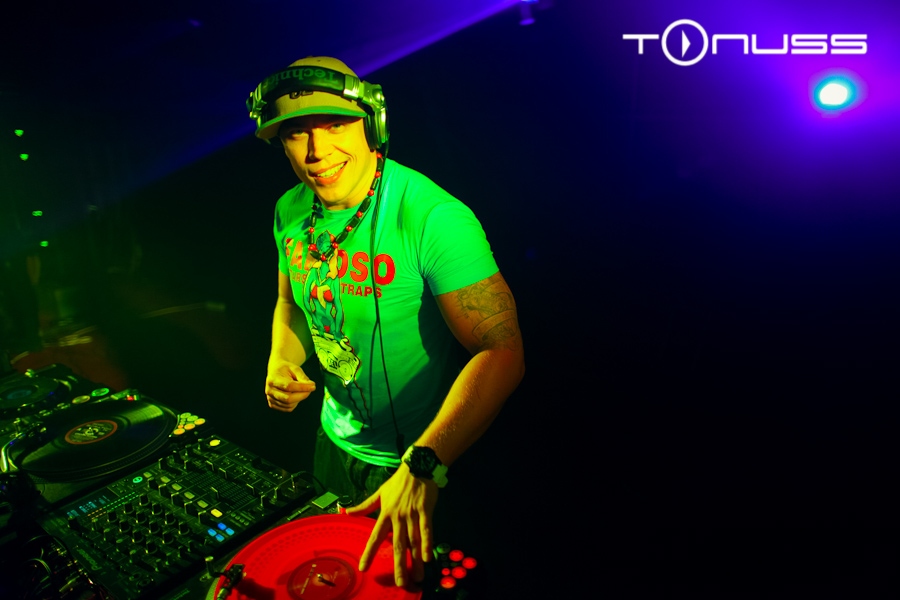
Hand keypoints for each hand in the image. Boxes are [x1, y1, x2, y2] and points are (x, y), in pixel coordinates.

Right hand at [264, 361, 315, 411]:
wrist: (276, 371)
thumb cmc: (286, 369)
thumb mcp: (295, 368)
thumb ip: (302, 377)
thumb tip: (311, 387)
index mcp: (273, 379)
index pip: (289, 386)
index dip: (302, 387)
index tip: (313, 386)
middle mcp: (269, 390)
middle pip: (288, 398)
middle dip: (302, 395)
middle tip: (311, 388)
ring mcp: (270, 398)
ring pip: (289, 405)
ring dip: (299, 399)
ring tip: (302, 390)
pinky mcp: (273, 404)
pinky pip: (288, 408)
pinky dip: (295, 403)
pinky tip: (296, 395)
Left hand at [346, 464, 437, 586]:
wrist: (417, 467)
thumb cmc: (398, 482)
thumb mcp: (379, 493)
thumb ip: (364, 506)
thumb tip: (346, 512)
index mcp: (385, 514)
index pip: (375, 537)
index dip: (369, 552)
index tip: (364, 568)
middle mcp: (398, 517)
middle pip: (397, 544)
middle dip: (398, 565)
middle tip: (400, 583)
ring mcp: (412, 514)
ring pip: (413, 541)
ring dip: (415, 560)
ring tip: (417, 577)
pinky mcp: (426, 511)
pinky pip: (427, 529)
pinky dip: (427, 543)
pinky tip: (427, 557)